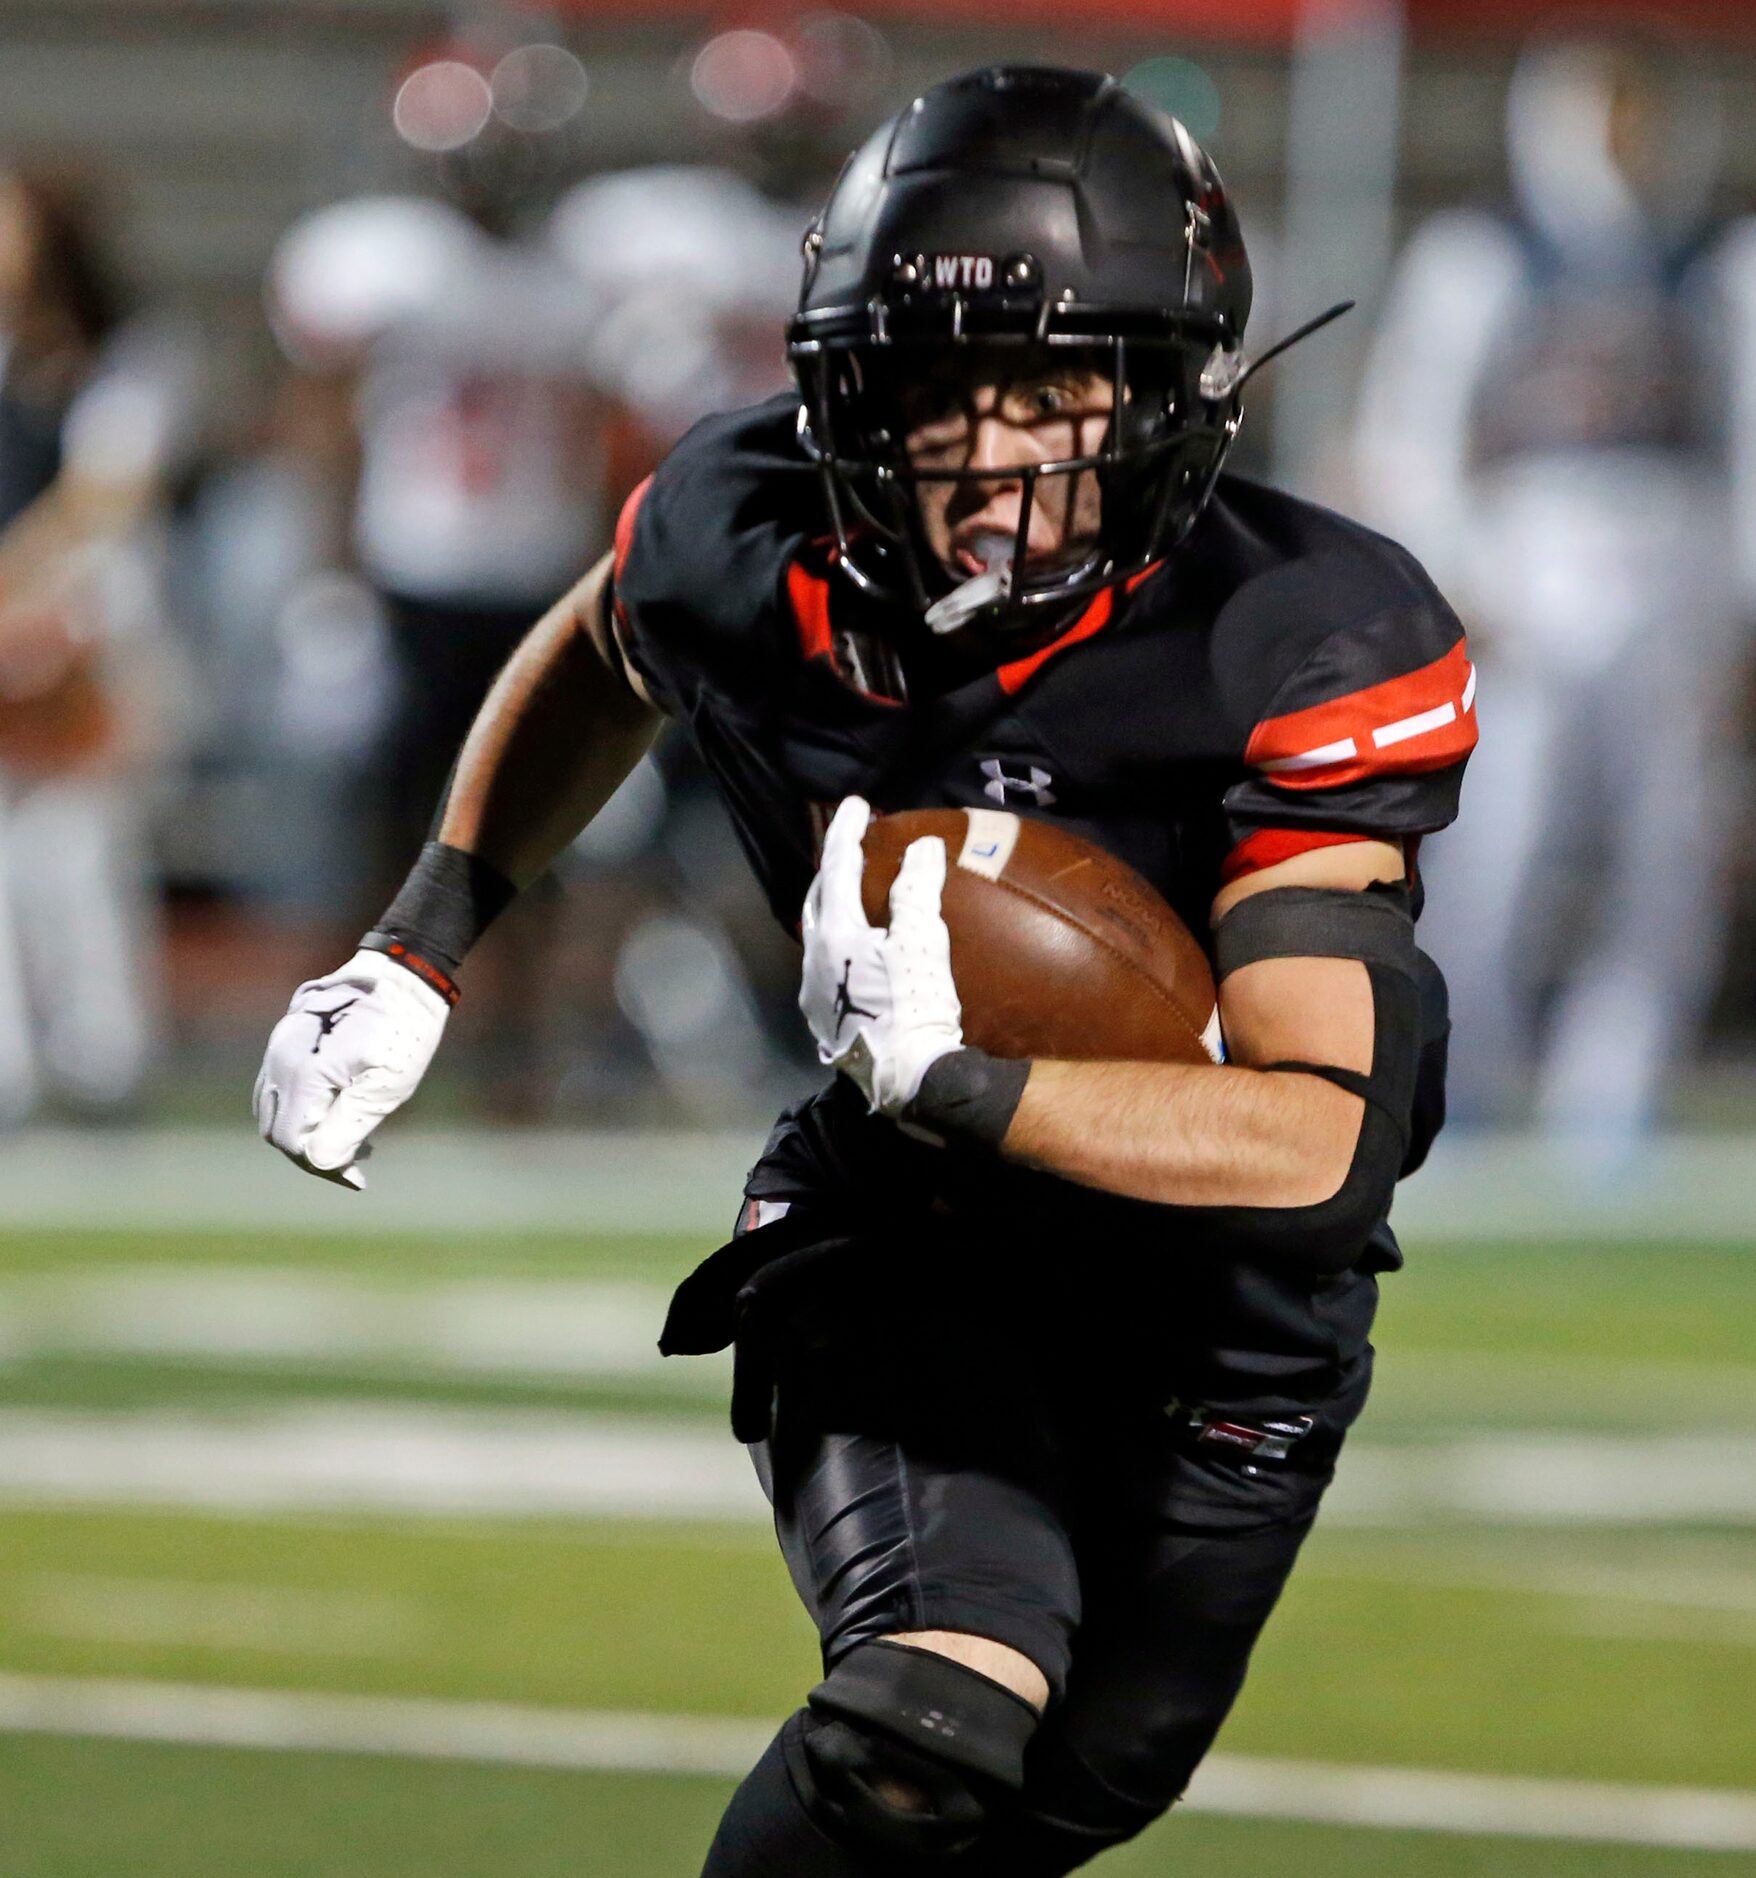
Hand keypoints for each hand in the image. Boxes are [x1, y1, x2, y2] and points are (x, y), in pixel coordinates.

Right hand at [253, 949, 449, 1188]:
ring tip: (353, 1140)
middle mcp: (280, 1057)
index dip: (321, 1166)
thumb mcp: (387, 1085)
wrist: (405, 972)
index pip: (291, 1139)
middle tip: (356, 1163)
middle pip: (276, 1127)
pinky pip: (280, 1082)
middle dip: (312, 1152)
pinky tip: (339, 1108)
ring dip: (306, 1130)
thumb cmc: (404, 1029)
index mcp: (301, 1073)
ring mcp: (281, 1043)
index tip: (358, 1178)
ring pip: (274, 1105)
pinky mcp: (290, 1034)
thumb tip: (319, 1162)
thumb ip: (348, 1127)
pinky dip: (302, 1105)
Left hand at [799, 796, 963, 1115]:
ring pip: (817, 933)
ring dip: (833, 907)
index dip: (846, 832)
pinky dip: (838, 941)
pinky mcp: (821, 1018)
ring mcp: (812, 991)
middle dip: (832, 869)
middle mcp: (812, 959)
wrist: (907, 1078)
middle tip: (852, 847)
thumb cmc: (915, 1006)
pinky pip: (823, 964)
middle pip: (817, 899)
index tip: (856, 805)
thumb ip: (917, 890)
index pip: (836, 867)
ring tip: (854, 894)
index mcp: (834, 934)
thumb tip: (923, 847)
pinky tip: (857, 949)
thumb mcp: (923, 942)